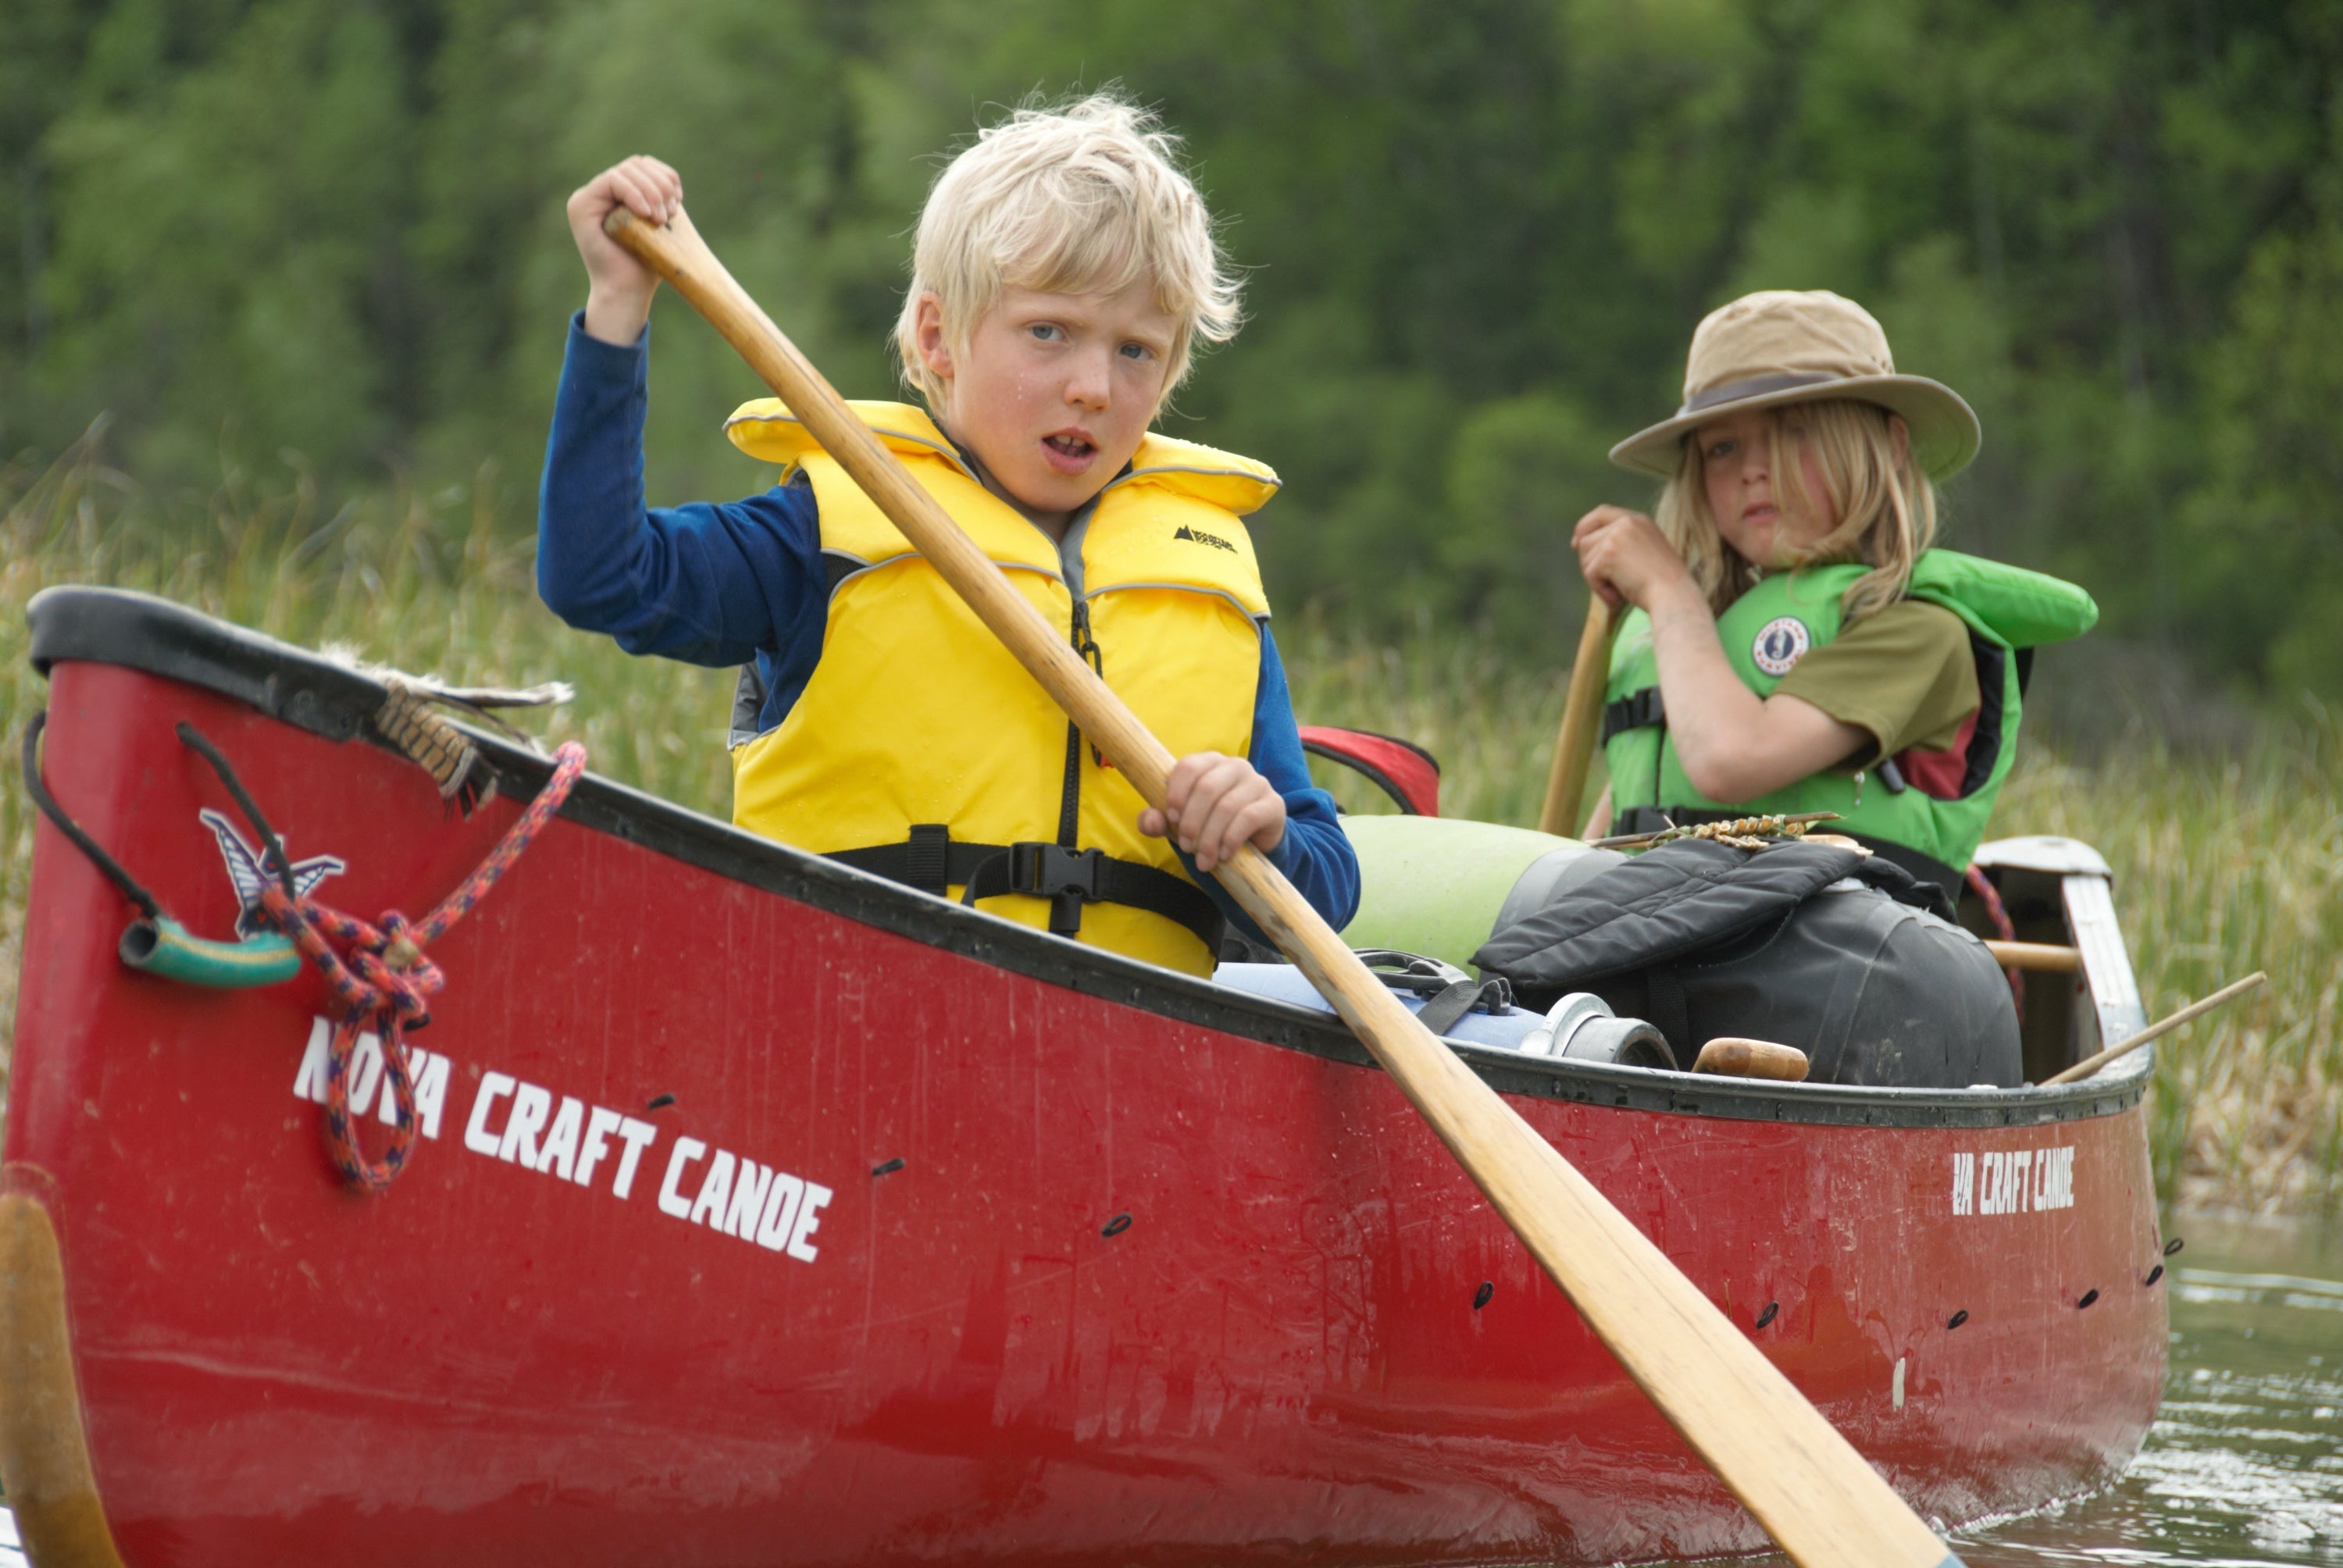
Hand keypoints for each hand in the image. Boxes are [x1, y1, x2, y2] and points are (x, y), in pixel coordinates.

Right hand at [567, 156, 682, 344]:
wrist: (627, 291)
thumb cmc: (646, 264)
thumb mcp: (660, 225)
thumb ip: (660, 200)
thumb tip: (672, 180)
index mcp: (621, 194)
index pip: (644, 165)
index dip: (665, 177)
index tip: (678, 200)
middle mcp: (602, 193)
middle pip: (636, 164)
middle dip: (660, 184)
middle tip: (670, 213)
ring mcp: (588, 197)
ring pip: (626, 170)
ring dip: (650, 191)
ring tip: (660, 219)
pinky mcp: (580, 204)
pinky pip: (611, 181)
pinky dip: (633, 192)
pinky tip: (645, 212)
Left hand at [1138, 752, 1285, 871]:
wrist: (1251, 841)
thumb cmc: (1209, 824)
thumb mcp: (1179, 823)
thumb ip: (1157, 820)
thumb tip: (1151, 822)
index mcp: (1210, 762)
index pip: (1189, 766)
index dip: (1176, 793)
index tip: (1170, 820)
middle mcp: (1235, 766)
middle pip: (1206, 788)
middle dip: (1192, 822)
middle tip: (1186, 847)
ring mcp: (1257, 782)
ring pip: (1226, 806)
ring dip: (1210, 837)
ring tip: (1203, 859)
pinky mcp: (1273, 803)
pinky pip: (1248, 817)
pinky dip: (1231, 839)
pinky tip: (1224, 855)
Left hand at [1572, 505, 1695, 613]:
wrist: (1674, 596)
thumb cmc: (1664, 585)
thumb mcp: (1647, 552)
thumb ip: (1624, 544)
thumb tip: (1586, 547)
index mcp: (1639, 520)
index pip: (1602, 513)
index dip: (1585, 526)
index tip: (1575, 543)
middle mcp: (1626, 522)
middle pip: (1587, 539)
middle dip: (1589, 563)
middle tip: (1606, 583)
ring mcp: (1616, 536)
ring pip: (1586, 558)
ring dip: (1598, 580)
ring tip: (1621, 591)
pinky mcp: (1608, 553)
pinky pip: (1590, 574)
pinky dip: (1600, 591)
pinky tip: (1618, 597)